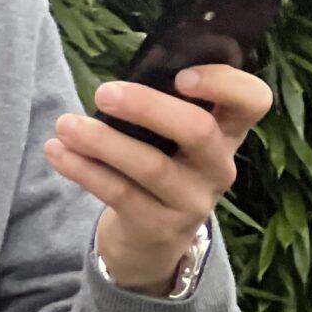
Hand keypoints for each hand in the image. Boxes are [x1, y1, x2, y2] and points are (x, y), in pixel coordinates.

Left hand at [46, 64, 273, 292]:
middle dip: (148, 107)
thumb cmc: (160, 162)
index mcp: (228, 132)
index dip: (224, 84)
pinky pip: (119, 193)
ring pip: (151, 166)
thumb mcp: (174, 136)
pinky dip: (83, 169)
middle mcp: (219, 167)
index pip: (254, 101)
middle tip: (103, 92)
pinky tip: (57, 151)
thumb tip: (121, 79)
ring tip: (64, 125)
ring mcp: (192, 201)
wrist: (152, 237)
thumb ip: (163, 104)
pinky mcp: (158, 227)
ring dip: (102, 141)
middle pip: (197, 130)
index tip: (181, 75)